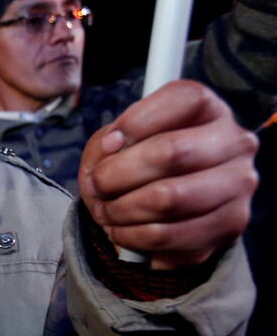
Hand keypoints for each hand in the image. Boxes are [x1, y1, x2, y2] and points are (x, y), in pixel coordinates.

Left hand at [79, 80, 258, 269]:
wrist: (172, 211)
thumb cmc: (143, 165)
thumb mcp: (120, 140)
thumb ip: (110, 139)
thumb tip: (111, 148)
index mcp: (210, 110)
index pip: (187, 99)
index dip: (136, 121)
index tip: (108, 143)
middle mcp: (234, 143)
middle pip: (172, 152)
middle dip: (117, 174)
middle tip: (96, 186)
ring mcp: (237, 187)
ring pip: (168, 199)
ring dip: (121, 210)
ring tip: (106, 211)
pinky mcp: (228, 226)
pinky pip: (166, 235)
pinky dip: (131, 236)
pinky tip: (121, 230)